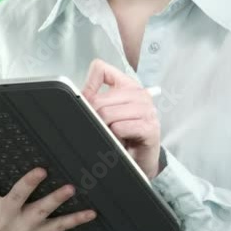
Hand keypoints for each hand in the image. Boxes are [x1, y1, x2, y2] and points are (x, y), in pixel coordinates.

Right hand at [0, 148, 96, 230]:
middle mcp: (8, 216)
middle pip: (17, 198)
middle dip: (28, 185)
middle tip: (41, 170)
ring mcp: (26, 227)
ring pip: (42, 213)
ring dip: (56, 200)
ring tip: (69, 188)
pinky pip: (60, 227)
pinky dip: (76, 220)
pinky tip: (91, 212)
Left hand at [81, 58, 162, 178]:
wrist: (140, 161)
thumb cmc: (124, 136)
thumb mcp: (107, 113)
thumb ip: (93, 99)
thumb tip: (80, 96)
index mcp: (127, 85)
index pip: (100, 69)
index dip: (88, 86)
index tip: (90, 102)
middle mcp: (139, 93)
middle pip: (98, 99)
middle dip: (95, 118)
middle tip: (104, 129)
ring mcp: (147, 109)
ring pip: (107, 114)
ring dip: (106, 130)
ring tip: (115, 135)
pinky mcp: (149, 127)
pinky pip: (119, 128)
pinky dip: (116, 137)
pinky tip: (123, 140)